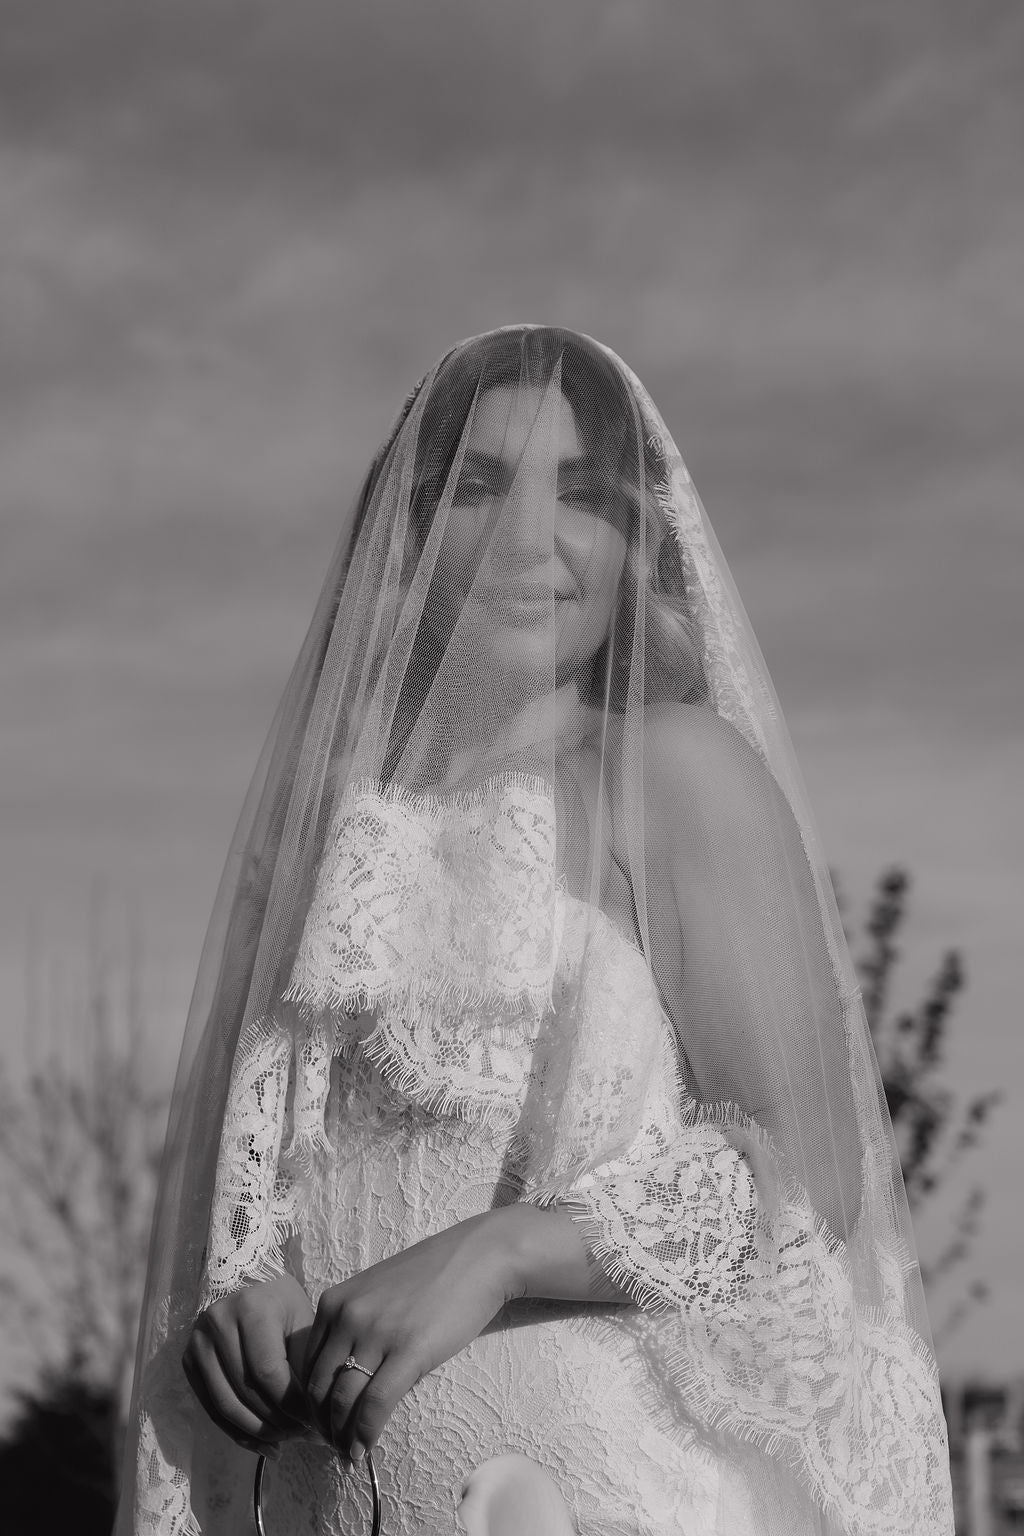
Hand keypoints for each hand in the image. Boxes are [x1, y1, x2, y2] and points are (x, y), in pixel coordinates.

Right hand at [182, 1273, 315, 1455]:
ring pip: (226, 1406)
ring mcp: (198, 1343)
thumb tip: (314, 1420)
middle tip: (302, 1435)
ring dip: (258, 1433)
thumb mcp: (301, 1324)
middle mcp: (217, 1323)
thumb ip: (305, 1367)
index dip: (291, 1404)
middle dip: (277, 1422)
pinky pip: (213, 1410)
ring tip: (285, 1442)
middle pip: (246, 1392)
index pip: (268, 1372)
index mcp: (250, 1309)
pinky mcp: (189, 1362)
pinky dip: (239, 1434)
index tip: (313, 1420)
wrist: (249, 1284)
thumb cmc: (283, 1305)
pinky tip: (265, 1445)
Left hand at [302, 1212, 514, 1462]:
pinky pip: (375, 1403)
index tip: (321, 1425)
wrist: (478, 1258)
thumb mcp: (375, 1293)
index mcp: (333, 1302)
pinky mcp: (409, 1350)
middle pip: (319, 1388)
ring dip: (341, 1438)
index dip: (310, 1403)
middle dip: (322, 1426)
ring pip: (343, 1401)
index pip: (306, 1366)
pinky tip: (365, 1450)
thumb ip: (352, 1327)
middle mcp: (347, 1316)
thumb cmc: (430, 1276)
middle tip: (333, 1449)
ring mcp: (377, 1332)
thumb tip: (343, 1379)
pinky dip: (366, 1434)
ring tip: (349, 1457)